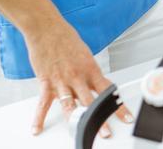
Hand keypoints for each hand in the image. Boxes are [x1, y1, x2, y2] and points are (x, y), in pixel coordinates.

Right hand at [26, 18, 130, 135]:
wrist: (47, 29)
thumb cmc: (66, 39)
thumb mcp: (85, 55)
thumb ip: (89, 73)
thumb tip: (94, 86)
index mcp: (91, 70)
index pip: (108, 91)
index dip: (118, 106)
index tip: (125, 117)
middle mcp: (78, 77)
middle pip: (91, 102)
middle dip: (99, 119)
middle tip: (105, 132)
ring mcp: (62, 81)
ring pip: (70, 105)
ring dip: (75, 121)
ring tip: (79, 133)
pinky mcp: (46, 82)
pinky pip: (43, 103)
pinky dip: (39, 117)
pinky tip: (37, 128)